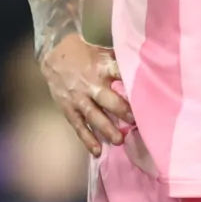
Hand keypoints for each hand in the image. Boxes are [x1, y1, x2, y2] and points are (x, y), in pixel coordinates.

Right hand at [39, 34, 133, 156]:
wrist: (53, 54)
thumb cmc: (84, 52)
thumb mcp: (102, 50)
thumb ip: (119, 60)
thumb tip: (144, 65)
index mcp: (102, 66)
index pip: (119, 73)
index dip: (131, 82)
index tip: (147, 92)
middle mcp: (90, 83)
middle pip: (107, 99)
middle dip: (121, 110)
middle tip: (135, 122)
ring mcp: (78, 98)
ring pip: (93, 115)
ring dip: (106, 129)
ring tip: (119, 141)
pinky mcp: (68, 108)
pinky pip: (78, 125)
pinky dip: (87, 139)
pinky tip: (97, 151)